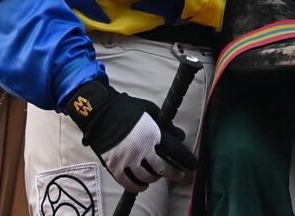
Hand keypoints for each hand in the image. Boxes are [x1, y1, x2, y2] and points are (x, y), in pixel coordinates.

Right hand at [65, 77, 196, 192]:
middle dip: (174, 173)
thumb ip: (166, 125)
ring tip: (159, 176)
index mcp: (154, 134)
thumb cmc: (128, 108)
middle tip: (180, 176)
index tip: (193, 166)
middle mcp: (142, 149)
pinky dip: (138, 186)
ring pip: (147, 177)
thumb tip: (180, 136)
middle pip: (163, 168)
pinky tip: (144, 185)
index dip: (186, 160)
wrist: (101, 113)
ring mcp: (128, 160)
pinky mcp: (115, 167)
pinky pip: (129, 183)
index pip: (175, 151)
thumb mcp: (151, 111)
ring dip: (156, 178)